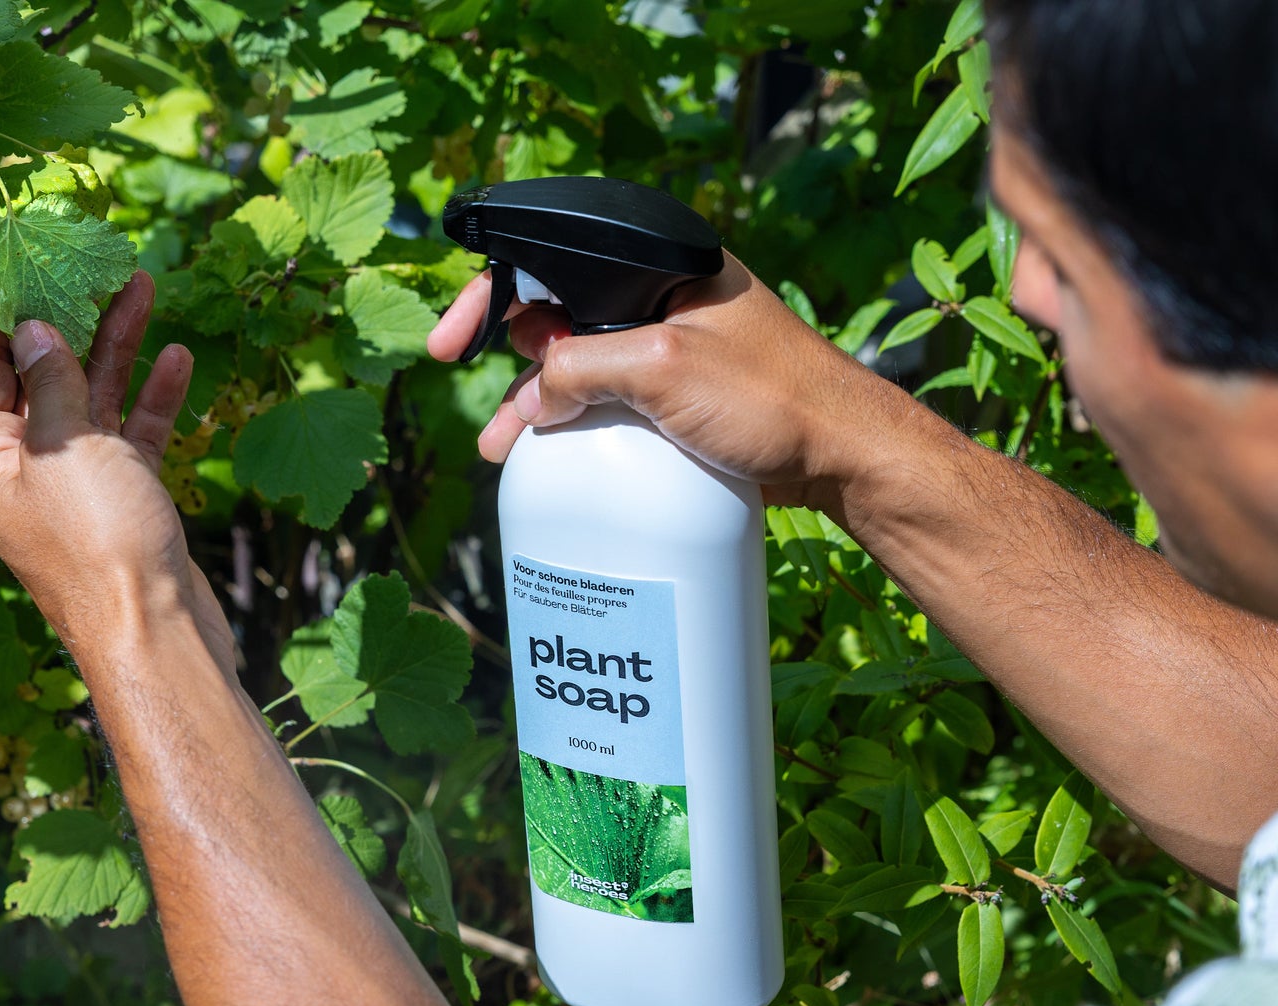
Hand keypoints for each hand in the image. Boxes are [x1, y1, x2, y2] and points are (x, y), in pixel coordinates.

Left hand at [0, 274, 233, 673]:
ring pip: (94, 399)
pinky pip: (135, 436)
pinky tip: (178, 359)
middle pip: (43, 375)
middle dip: (70, 319)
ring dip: (118, 347)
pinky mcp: (128, 498)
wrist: (156, 630)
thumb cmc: (99, 542)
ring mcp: (80, 484)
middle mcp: (27, 467)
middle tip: (95, 264)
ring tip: (142, 288)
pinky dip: (154, 398)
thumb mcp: (65, 446)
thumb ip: (50, 380)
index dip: (1, 312)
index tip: (26, 261)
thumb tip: (30, 326)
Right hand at [426, 253, 916, 508]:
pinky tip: (555, 457)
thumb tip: (534, 394)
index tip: (450, 344)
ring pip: (581, 366)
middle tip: (495, 416)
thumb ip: (584, 367)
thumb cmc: (774, 399)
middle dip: (515, 363)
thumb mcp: (664, 369)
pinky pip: (612, 401)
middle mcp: (662, 296)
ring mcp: (672, 348)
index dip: (493, 296)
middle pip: (559, 316)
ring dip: (539, 405)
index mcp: (660, 262)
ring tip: (507, 451)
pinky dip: (577, 425)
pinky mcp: (681, 396)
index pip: (553, 259)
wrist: (844, 456)